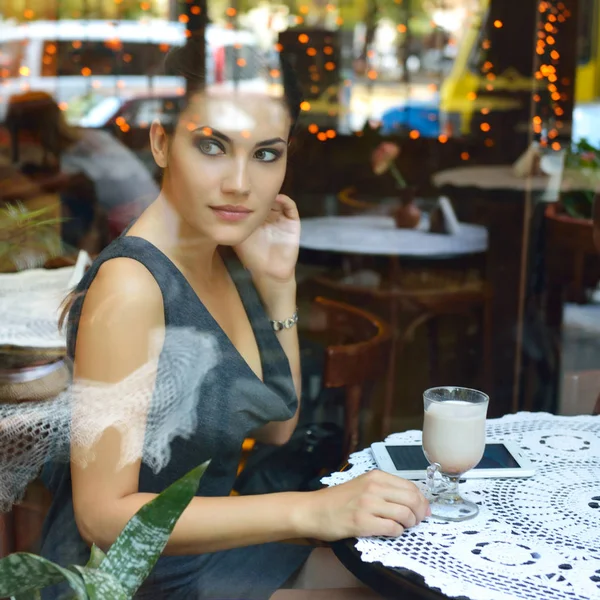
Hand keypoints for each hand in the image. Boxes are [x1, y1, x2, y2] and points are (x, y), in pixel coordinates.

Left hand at [234, 194, 299, 283]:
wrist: (269, 272)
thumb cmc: (252, 257)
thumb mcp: (238, 237)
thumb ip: (231, 224)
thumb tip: (218, 209)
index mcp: (256, 218)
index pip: (253, 200)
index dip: (248, 194)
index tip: (241, 189)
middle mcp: (269, 216)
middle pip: (266, 197)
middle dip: (259, 191)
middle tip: (253, 186)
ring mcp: (281, 218)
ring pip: (278, 199)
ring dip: (271, 194)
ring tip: (263, 191)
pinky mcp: (292, 222)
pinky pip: (290, 207)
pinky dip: (284, 200)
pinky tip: (276, 198)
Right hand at [298, 470, 429, 540]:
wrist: (314, 510)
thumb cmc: (339, 500)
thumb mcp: (363, 485)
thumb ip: (385, 489)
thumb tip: (413, 501)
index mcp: (375, 476)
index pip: (411, 487)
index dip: (422, 501)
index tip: (423, 510)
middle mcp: (373, 487)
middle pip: (412, 500)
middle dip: (419, 514)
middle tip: (416, 521)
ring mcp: (368, 504)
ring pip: (405, 514)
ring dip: (409, 524)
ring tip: (403, 527)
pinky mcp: (362, 522)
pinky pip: (392, 528)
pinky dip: (397, 532)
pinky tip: (390, 532)